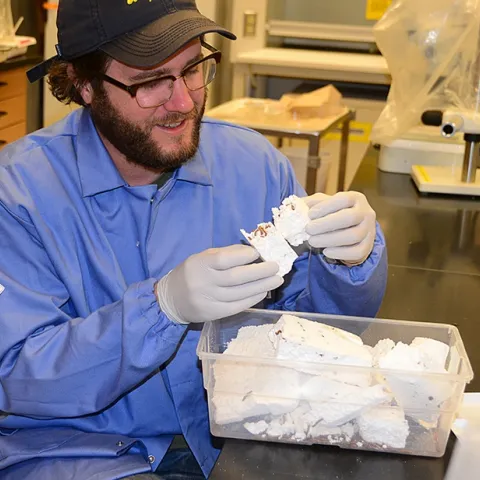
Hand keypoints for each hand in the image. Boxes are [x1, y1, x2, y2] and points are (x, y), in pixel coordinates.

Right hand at [155, 245, 283, 323]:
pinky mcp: (213, 314)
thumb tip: (253, 252)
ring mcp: (208, 300)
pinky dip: (252, 299)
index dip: (244, 256)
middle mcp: (204, 282)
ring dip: (261, 286)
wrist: (171, 299)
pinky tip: (263, 292)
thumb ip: (226, 254)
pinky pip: (237, 307)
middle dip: (260, 272)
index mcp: (200, 264)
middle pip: (236, 278)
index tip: (258, 253)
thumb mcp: (203, 257)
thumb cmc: (193, 272)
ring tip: (276, 280)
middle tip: (277, 267)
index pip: (224, 259)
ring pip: (239, 293)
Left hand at [305, 192, 375, 265]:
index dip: (326, 206)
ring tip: (312, 242)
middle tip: (308, 230)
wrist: (349, 231)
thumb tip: (296, 207)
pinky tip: (326, 252)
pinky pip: (356, 252)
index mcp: (356, 198)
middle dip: (326, 224)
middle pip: (349, 217)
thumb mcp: (323, 204)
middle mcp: (366, 213)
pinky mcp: (367, 247)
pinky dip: (340, 253)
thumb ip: (311, 204)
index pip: (343, 199)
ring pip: (353, 236)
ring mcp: (369, 231)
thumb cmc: (333, 214)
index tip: (310, 215)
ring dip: (330, 240)